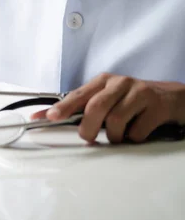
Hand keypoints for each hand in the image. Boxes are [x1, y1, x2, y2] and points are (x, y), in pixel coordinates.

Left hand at [31, 73, 184, 142]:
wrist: (170, 97)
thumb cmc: (131, 100)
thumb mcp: (106, 98)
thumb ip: (81, 107)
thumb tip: (49, 117)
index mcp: (103, 81)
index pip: (78, 94)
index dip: (63, 107)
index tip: (50, 117)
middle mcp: (120, 83)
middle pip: (96, 107)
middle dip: (88, 128)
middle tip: (87, 137)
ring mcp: (139, 93)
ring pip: (116, 120)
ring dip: (113, 135)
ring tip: (117, 135)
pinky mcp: (156, 106)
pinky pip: (137, 131)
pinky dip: (132, 138)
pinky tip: (135, 132)